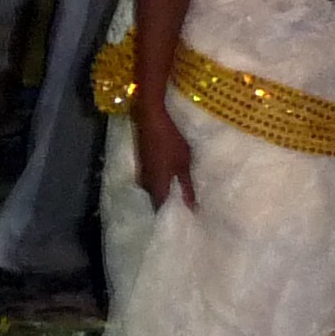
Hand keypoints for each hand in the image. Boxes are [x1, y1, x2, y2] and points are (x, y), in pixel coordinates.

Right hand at [129, 87, 194, 208]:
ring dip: (163, 192)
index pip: (161, 207)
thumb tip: (192, 207)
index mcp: (156, 183)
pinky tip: (170, 178)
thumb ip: (187, 185)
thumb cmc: (171, 138)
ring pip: (152, 187)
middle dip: (166, 204)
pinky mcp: (143, 159)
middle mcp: (146, 180)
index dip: (170, 215)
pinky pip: (151, 177)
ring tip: (176, 195)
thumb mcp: (184, 162)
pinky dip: (161, 181)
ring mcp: (142, 168)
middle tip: (180, 209)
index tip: (181, 221)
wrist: (151, 114)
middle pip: (155, 198)